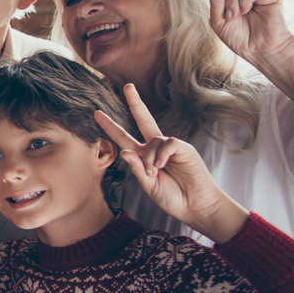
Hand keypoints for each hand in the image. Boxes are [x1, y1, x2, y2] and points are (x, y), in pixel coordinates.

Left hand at [94, 84, 247, 241]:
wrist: (196, 206)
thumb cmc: (172, 198)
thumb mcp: (148, 185)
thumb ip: (136, 169)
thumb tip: (124, 150)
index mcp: (144, 157)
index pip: (124, 137)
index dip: (111, 126)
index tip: (97, 114)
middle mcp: (156, 148)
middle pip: (144, 119)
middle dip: (135, 102)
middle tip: (127, 86)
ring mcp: (171, 147)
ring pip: (152, 140)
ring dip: (149, 158)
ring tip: (155, 173)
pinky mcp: (184, 148)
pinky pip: (167, 143)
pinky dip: (161, 154)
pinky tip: (162, 166)